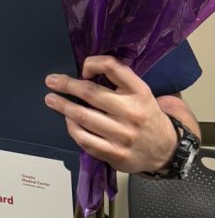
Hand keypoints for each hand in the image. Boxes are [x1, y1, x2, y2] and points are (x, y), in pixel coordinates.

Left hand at [43, 55, 192, 173]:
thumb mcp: (141, 93)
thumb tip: (86, 72)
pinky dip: (72, 127)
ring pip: (83, 116)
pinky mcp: (115, 153)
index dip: (93, 63)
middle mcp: (132, 112)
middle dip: (66, 85)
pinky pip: (85, 139)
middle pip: (91, 93)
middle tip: (51, 81)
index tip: (83, 69)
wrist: (166, 150)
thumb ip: (120, 81)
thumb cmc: (146, 116)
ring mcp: (123, 135)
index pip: (113, 68)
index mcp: (140, 92)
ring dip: (63, 106)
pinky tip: (68, 120)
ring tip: (51, 99)